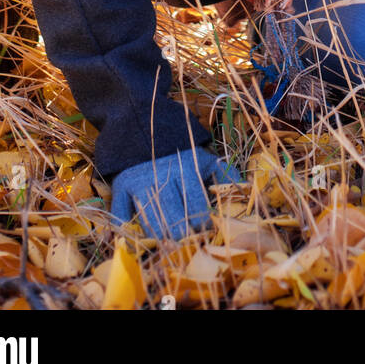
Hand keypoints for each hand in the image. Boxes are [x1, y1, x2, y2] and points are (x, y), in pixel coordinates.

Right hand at [109, 145, 241, 239]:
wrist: (142, 124)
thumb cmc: (178, 147)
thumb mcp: (203, 155)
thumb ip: (223, 173)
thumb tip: (243, 190)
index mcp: (186, 168)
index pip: (197, 207)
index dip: (202, 224)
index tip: (204, 229)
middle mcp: (163, 176)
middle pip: (174, 220)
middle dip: (183, 235)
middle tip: (187, 239)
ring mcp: (139, 182)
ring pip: (151, 223)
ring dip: (161, 235)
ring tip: (169, 240)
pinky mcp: (121, 185)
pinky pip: (123, 214)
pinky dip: (128, 227)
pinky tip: (137, 234)